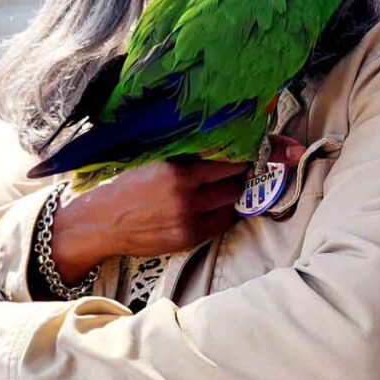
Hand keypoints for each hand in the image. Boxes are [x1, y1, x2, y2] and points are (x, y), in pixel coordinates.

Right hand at [50, 138, 306, 284]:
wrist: (97, 223)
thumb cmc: (123, 186)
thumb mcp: (150, 159)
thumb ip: (184, 153)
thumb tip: (221, 142)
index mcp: (176, 163)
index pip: (229, 152)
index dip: (256, 149)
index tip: (282, 146)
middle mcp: (185, 188)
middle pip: (237, 176)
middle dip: (244, 170)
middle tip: (248, 164)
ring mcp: (188, 215)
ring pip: (233, 199)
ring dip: (235, 192)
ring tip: (226, 185)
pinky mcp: (188, 237)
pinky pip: (222, 222)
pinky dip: (223, 212)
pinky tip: (211, 206)